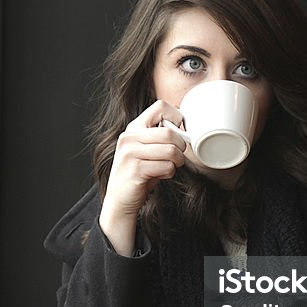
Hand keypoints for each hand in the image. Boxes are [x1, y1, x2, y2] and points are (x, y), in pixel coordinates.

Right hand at [99, 100, 186, 255]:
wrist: (120, 200)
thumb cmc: (139, 173)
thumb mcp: (145, 149)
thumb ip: (159, 137)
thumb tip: (186, 130)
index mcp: (133, 128)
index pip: (161, 107)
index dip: (177, 118)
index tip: (178, 132)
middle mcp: (129, 137)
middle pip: (170, 132)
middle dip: (181, 146)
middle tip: (177, 156)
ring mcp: (130, 153)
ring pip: (171, 150)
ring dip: (177, 162)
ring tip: (169, 167)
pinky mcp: (136, 170)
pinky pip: (167, 167)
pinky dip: (170, 173)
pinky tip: (160, 176)